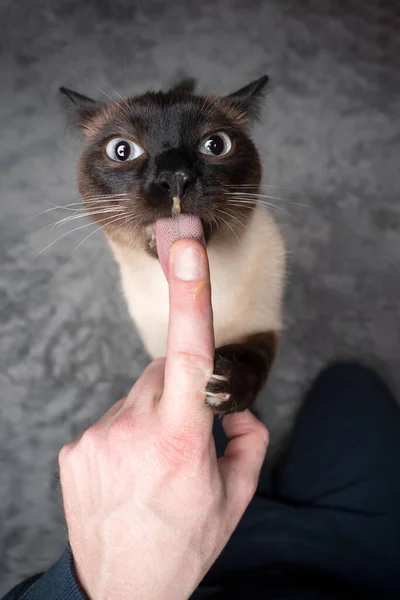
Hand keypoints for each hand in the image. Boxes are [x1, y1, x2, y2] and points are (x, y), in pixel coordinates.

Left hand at [59, 240, 268, 599]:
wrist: (121, 588)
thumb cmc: (184, 543)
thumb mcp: (234, 497)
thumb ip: (248, 440)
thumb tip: (236, 410)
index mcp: (181, 438)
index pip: (189, 352)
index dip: (190, 294)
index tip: (186, 248)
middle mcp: (133, 428)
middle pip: (161, 373)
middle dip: (179, 390)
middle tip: (184, 438)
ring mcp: (96, 437)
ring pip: (135, 396)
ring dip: (151, 414)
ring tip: (153, 463)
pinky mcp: (74, 447)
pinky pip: (110, 419)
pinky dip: (125, 433)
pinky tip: (128, 471)